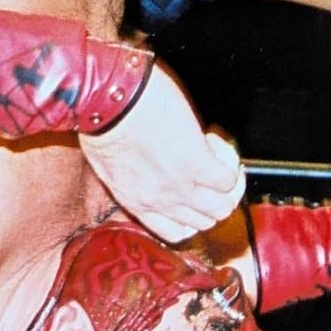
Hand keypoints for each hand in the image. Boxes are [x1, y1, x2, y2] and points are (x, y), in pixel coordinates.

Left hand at [80, 60, 245, 240]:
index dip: (191, 213)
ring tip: (216, 158)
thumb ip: (131, 172)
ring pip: (223, 206)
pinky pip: (228, 178)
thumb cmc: (102, 118)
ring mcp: (180, 185)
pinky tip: (214, 143)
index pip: (174, 231)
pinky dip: (228, 161)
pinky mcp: (197, 162)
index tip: (191, 191)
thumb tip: (147, 162)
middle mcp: (159, 201)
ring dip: (226, 184)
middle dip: (213, 197)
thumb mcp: (108, 159)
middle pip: (205, 221)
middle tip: (208, 170)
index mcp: (134, 200)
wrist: (108, 99)